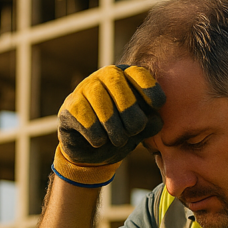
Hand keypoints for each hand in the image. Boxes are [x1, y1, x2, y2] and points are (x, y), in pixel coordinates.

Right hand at [54, 64, 165, 186]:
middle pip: (117, 82)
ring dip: (114, 126)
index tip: (158, 105)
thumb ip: (149, 124)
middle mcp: (103, 76)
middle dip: (130, 110)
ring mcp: (84, 89)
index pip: (138, 73)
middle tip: (134, 130)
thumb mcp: (138, 131)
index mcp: (125, 77)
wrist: (91, 153)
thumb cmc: (119, 135)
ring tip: (118, 140)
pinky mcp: (70, 106)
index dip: (149, 88)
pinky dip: (96, 135)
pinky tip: (98, 141)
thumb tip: (157, 120)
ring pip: (100, 101)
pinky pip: (85, 118)